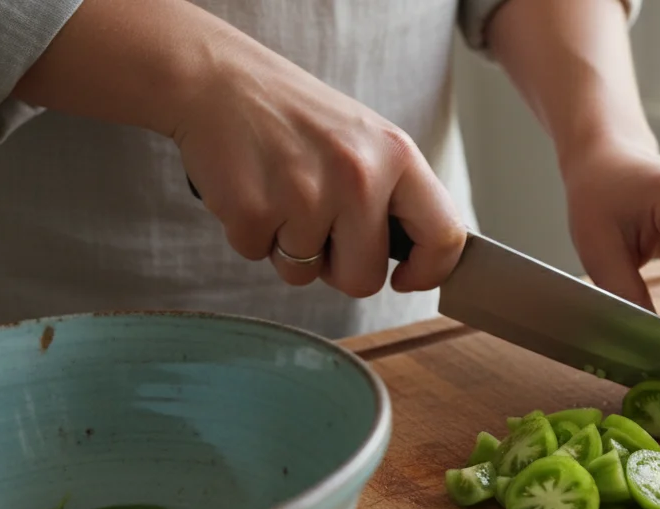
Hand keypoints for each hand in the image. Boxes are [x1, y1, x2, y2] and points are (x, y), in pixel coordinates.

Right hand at [171, 33, 465, 296]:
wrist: (216, 78)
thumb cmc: (294, 117)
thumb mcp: (364, 140)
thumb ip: (394, 195)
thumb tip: (418, 260)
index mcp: (396, 156)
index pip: (444, 235)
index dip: (429, 271)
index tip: (406, 279)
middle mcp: (359, 176)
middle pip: (365, 279)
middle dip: (338, 268)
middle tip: (317, 226)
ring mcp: (306, 194)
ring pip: (305, 273)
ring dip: (288, 246)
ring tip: (279, 192)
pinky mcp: (254, 210)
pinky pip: (258, 256)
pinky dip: (250, 233)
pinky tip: (251, 188)